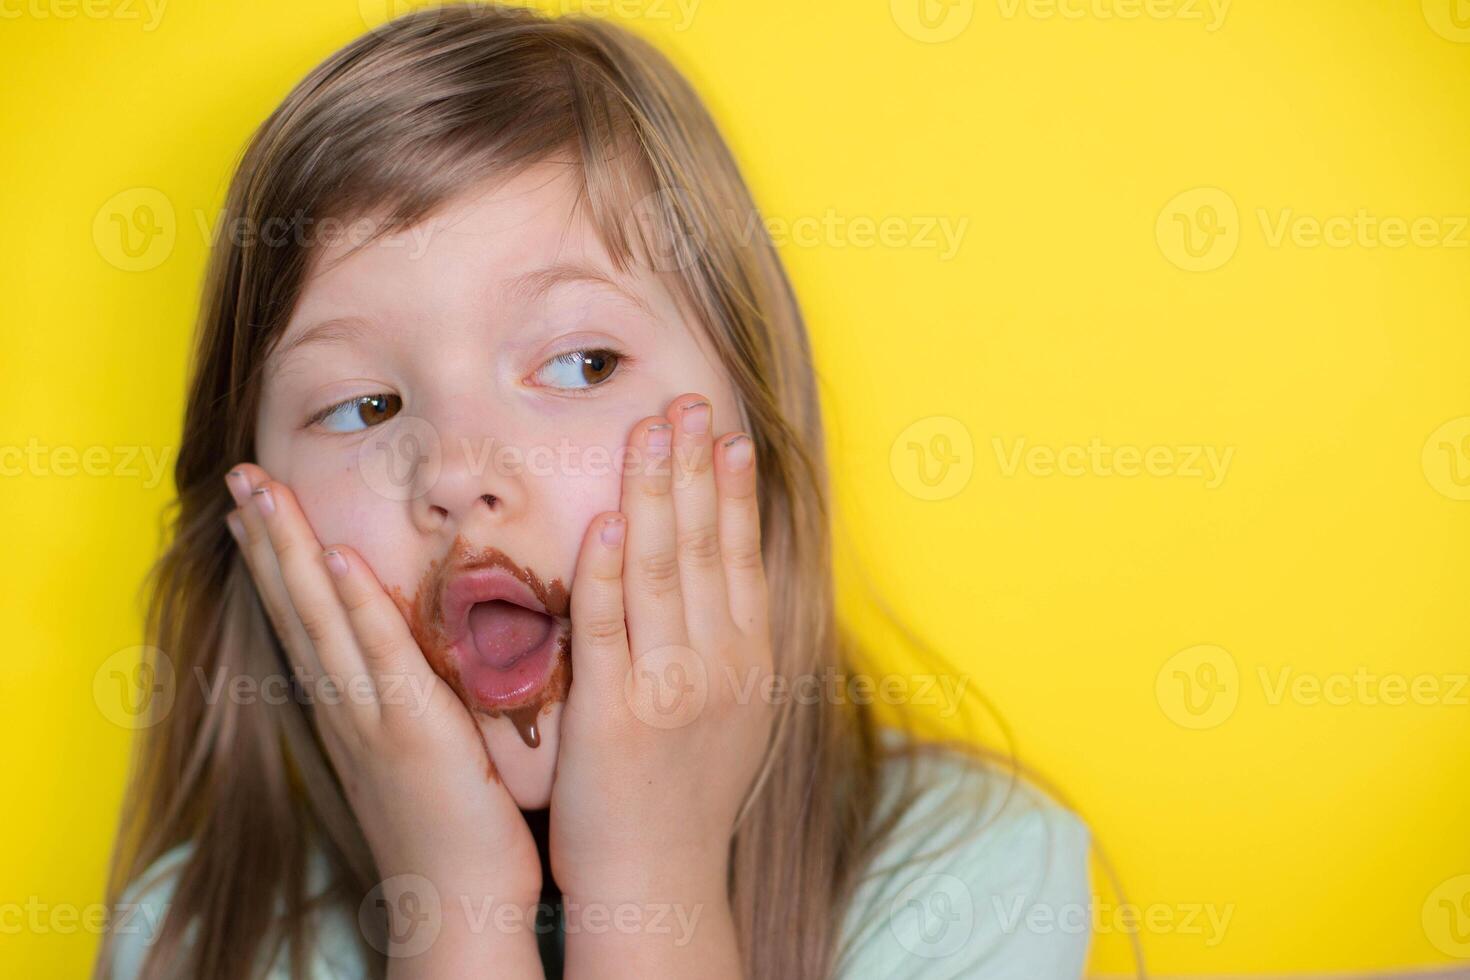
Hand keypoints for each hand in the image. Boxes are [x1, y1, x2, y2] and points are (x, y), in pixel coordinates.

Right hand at [224, 464, 543, 972]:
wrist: (456, 906)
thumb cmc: (456, 831)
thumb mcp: (426, 753)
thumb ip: (414, 701)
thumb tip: (420, 657)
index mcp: (351, 711)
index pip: (305, 621)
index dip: (279, 562)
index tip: (258, 508)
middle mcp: (347, 709)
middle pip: (297, 608)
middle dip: (267, 539)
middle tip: (240, 476)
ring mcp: (371, 718)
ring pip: (321, 618)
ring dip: (291, 551)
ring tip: (262, 493)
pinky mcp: (411, 731)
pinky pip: (378, 655)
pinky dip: (354, 604)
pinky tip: (336, 556)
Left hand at [549, 393, 772, 974]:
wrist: (661, 881)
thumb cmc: (688, 798)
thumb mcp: (738, 716)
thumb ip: (735, 643)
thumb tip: (733, 578)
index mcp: (750, 660)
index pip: (741, 554)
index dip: (732, 489)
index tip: (724, 432)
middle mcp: (721, 663)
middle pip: (705, 544)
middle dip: (694, 466)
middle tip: (685, 401)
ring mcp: (671, 685)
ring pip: (661, 567)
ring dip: (653, 491)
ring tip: (649, 430)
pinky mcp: (616, 710)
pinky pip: (609, 624)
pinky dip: (607, 567)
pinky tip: (604, 517)